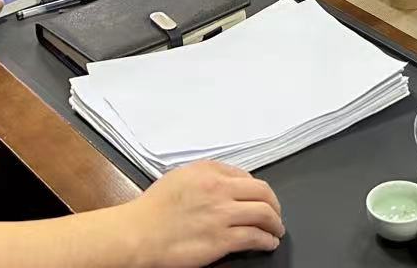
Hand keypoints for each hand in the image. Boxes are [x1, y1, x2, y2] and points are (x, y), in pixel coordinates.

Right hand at [122, 160, 283, 267]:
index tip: (260, 197)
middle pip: (263, 193)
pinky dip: (267, 240)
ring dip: (275, 223)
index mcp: (209, 172)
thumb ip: (206, 174)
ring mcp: (222, 215)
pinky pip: (255, 237)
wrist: (140, 233)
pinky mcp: (222, 240)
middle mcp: (219, 190)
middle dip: (275, 204)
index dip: (257, 188)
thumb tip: (229, 179)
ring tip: (276, 229)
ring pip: (264, 215)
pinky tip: (268, 243)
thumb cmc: (153, 208)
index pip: (246, 176)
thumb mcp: (180, 176)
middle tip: (276, 213)